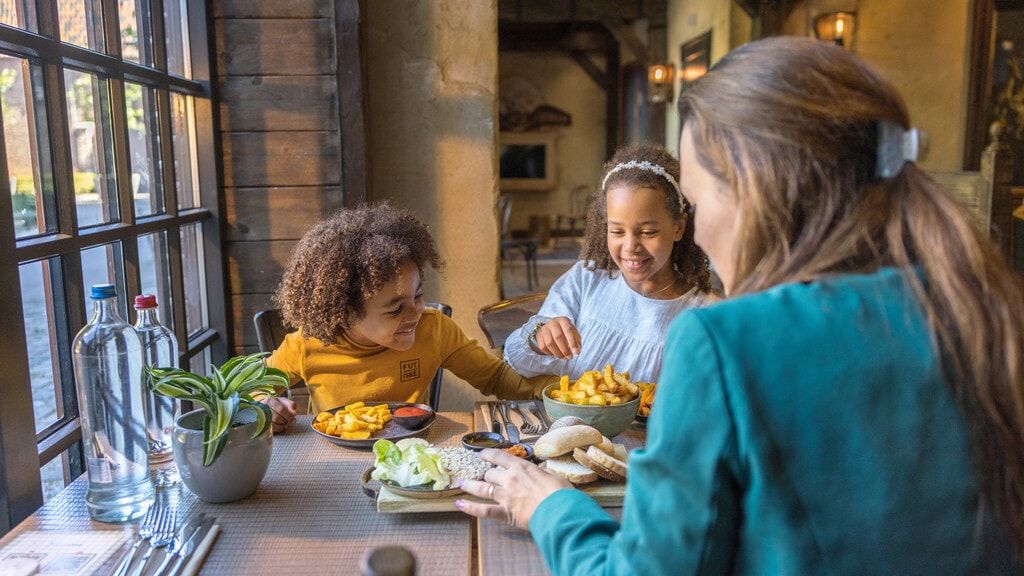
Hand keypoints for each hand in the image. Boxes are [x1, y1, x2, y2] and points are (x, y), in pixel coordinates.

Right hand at [263, 396, 296, 432]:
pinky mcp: (261, 425)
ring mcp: (261, 417)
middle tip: (289, 421)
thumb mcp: (283, 402)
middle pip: (277, 418)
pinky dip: (279, 428)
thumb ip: (290, 405)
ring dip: (282, 425)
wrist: (264, 409)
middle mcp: (263, 409)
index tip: (293, 418)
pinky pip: (271, 429)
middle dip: (285, 420)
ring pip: (273, 424)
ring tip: (285, 423)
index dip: (288, 415)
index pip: (281, 409)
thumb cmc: (276, 405)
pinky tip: (281, 426)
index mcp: (270, 401)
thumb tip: (294, 412)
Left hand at [455, 448, 570, 529]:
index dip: (488, 455)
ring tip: (460, 484)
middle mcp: (510, 478)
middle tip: (480, 476)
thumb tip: (539, 474)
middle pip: (490, 474)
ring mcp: (505, 495)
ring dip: (470, 485)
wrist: (560, 510)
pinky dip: (470, 508)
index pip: (500, 457)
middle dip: (485, 475)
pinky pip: (483, 510)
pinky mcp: (505, 512)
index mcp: (522, 467)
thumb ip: (541, 474)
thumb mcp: (552, 476)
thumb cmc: (561, 493)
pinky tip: (460, 505)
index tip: (482, 454)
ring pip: (482, 488)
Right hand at [533, 317, 580, 358]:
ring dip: (558, 353)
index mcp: (563, 320)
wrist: (552, 326)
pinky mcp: (539, 336)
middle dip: (565, 350)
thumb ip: (577, 341)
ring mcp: (544, 329)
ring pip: (549, 343)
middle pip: (557, 337)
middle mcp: (552, 323)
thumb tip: (577, 351)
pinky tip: (556, 354)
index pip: (568, 330)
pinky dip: (550, 353)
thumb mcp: (573, 332)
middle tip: (570, 357)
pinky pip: (543, 347)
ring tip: (563, 357)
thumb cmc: (565, 331)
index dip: (572, 342)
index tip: (576, 353)